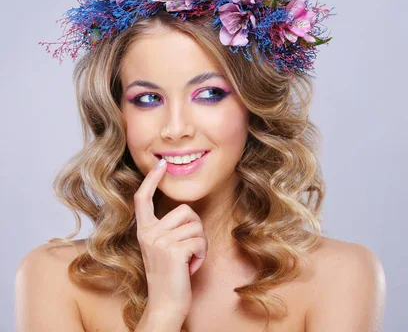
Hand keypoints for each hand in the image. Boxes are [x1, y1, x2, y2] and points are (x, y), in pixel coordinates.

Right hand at [133, 158, 207, 319]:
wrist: (166, 304)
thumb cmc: (170, 276)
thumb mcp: (163, 248)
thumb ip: (168, 229)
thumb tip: (186, 212)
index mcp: (144, 230)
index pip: (144, 199)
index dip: (152, 180)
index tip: (161, 165)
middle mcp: (148, 233)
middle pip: (186, 211)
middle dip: (195, 229)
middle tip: (188, 250)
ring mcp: (159, 242)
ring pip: (196, 226)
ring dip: (200, 244)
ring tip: (188, 260)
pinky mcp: (173, 251)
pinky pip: (200, 241)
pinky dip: (202, 254)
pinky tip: (191, 267)